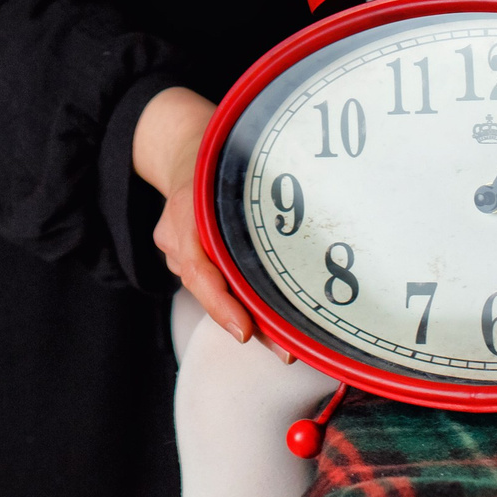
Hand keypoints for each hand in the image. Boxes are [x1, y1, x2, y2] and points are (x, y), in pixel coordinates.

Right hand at [134, 86, 289, 357]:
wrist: (182, 147)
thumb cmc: (220, 156)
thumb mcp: (240, 163)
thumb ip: (267, 186)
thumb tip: (324, 205)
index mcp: (188, 207)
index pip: (199, 269)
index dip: (222, 304)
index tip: (246, 332)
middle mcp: (175, 234)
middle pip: (209, 289)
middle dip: (246, 320)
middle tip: (284, 349)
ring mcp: (172, 248)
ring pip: (209, 289)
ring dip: (243, 311)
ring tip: (282, 340)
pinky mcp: (180, 257)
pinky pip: (207, 281)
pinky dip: (232, 297)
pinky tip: (260, 318)